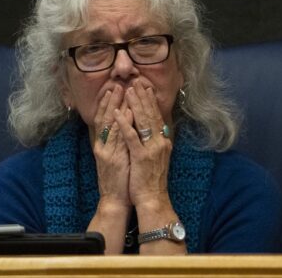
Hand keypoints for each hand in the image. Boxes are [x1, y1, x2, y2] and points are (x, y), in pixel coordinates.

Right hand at [91, 85, 130, 209]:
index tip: (112, 88)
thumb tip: (126, 124)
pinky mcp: (112, 159)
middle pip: (104, 118)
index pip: (103, 119)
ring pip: (109, 125)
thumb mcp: (117, 156)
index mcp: (103, 145)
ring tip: (121, 92)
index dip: (106, 103)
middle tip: (116, 85)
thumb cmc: (120, 179)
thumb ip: (119, 141)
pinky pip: (118, 138)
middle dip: (110, 101)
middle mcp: (102, 146)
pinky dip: (123, 124)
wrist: (115, 200)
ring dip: (115, 107)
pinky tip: (128, 113)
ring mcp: (106, 152)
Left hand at [113, 78, 172, 210]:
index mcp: (163, 142)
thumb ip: (156, 142)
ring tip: (128, 91)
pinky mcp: (142, 157)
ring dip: (135, 104)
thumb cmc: (152, 180)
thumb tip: (154, 128)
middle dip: (143, 97)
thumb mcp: (157, 157)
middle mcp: (160, 142)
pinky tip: (118, 113)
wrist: (153, 199)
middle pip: (151, 115)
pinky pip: (131, 137)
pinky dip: (124, 123)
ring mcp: (152, 149)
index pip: (157, 117)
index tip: (146, 88)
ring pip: (143, 121)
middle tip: (137, 82)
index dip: (151, 102)